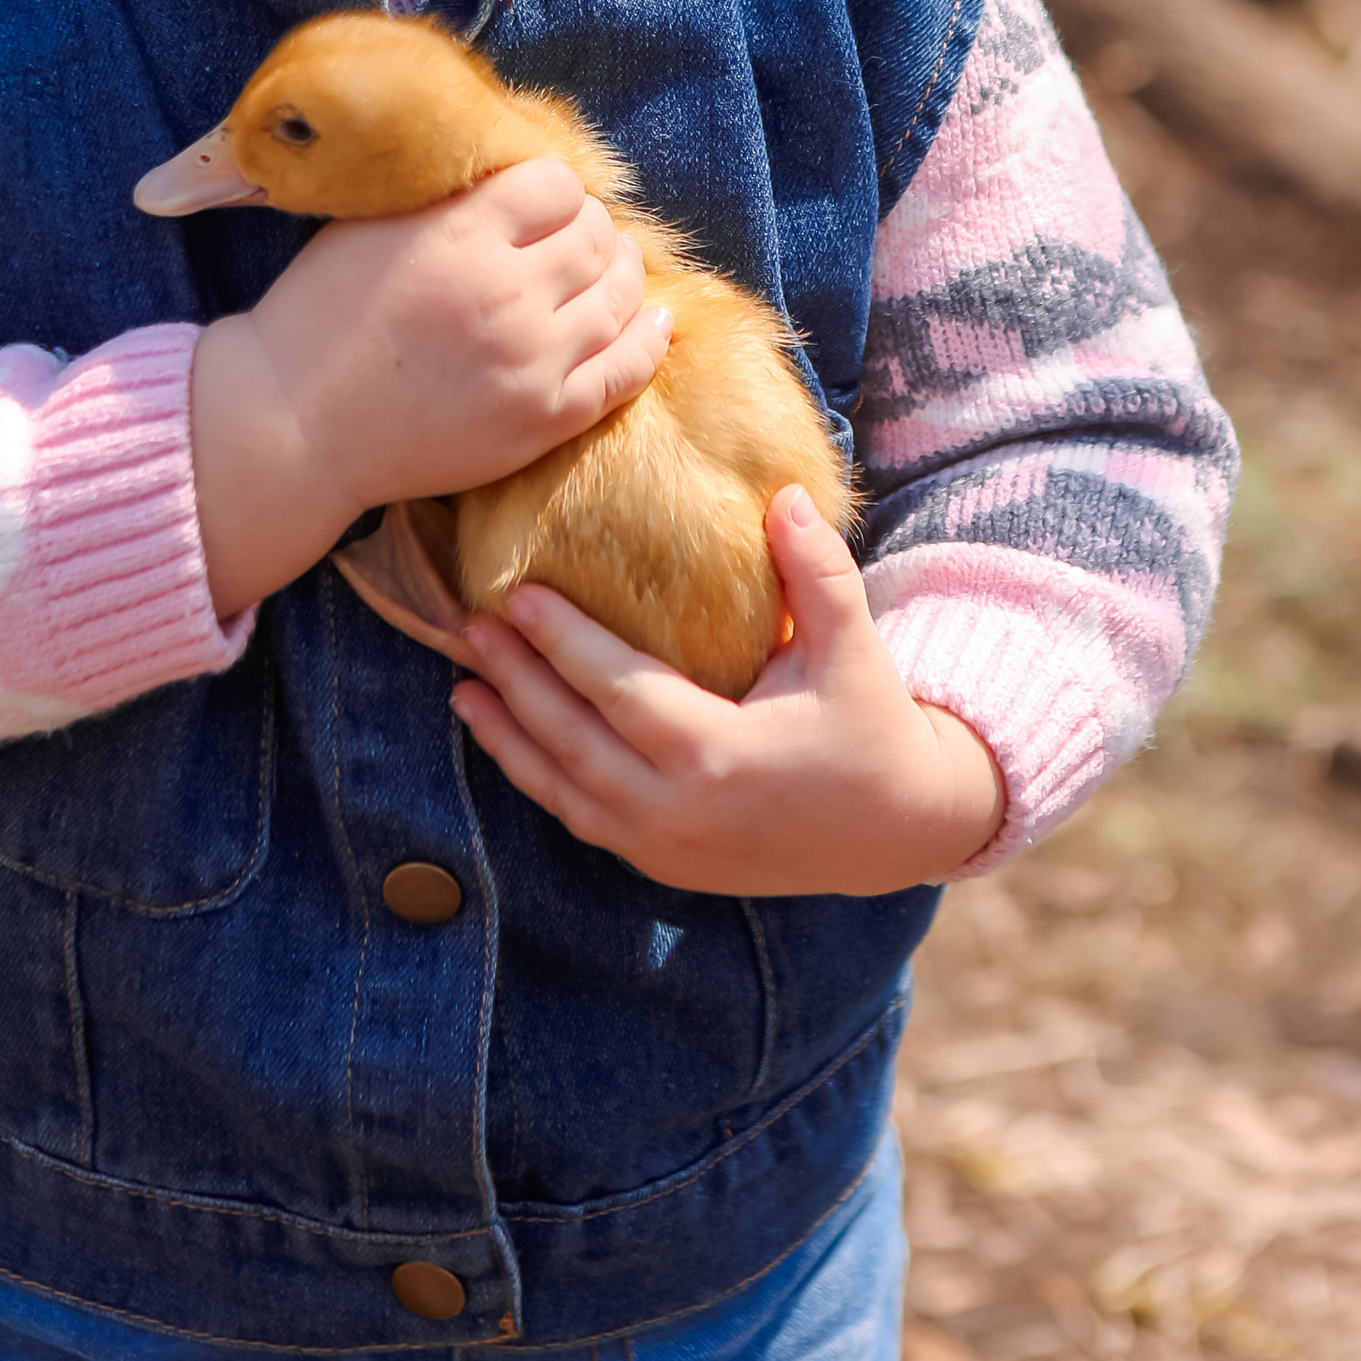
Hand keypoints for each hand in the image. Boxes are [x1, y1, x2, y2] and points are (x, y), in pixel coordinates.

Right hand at [189, 160, 671, 616]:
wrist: (294, 423)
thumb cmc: (318, 317)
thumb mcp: (370, 226)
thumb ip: (450, 200)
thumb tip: (517, 178)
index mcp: (460, 235)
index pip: (557, 185)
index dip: (556, 191)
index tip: (544, 204)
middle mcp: (507, 293)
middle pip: (595, 238)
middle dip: (592, 230)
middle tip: (576, 238)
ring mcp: (532, 361)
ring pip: (621, 298)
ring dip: (623, 277)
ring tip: (611, 272)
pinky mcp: (543, 420)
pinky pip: (626, 371)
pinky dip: (649, 340)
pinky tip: (653, 322)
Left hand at [443, 487, 1006, 895]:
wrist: (897, 830)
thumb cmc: (872, 727)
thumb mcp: (853, 648)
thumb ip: (816, 573)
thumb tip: (784, 497)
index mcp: (719, 754)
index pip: (618, 690)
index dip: (562, 643)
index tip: (517, 596)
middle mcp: (678, 810)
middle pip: (571, 740)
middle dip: (515, 682)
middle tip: (469, 626)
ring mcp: (666, 846)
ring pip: (564, 790)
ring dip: (508, 737)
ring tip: (463, 686)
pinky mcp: (664, 864)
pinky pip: (583, 819)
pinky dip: (539, 780)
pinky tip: (509, 742)